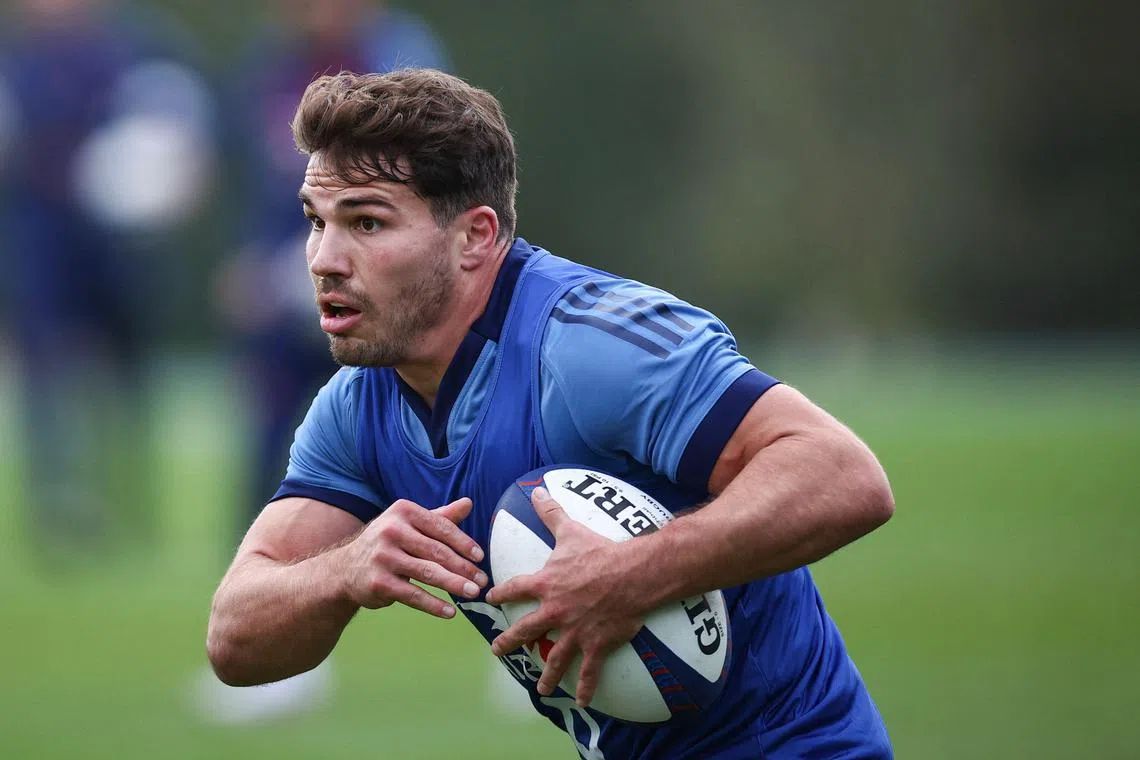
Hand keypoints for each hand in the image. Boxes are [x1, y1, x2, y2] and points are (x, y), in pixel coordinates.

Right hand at [338, 497, 486, 618]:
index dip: (464, 543)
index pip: (441, 527)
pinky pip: (413, 595)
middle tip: (483, 580)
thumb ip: (440, 516)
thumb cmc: (388, 543)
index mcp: (403, 512)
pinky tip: (450, 612)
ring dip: (455, 585)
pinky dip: (434, 605)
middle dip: (464, 567)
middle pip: (437, 551)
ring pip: (428, 573)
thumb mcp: (410, 524)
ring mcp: (384, 557)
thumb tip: (468, 503)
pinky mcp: (379, 583)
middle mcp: (391, 531)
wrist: (346, 568)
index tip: (480, 557)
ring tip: (473, 593)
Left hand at [486, 488, 646, 706]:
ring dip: (546, 675)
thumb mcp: (571, 530)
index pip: (515, 589)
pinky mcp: (596, 644)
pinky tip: (583, 702)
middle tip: (497, 650)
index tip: (488, 599)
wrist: (632, 574)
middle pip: (526, 630)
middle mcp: (554, 611)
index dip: (500, 593)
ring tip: (540, 689)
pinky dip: (586, 688)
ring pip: (555, 657)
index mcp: (546, 584)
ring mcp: (574, 631)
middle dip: (509, 641)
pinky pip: (589, 670)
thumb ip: (551, 513)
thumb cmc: (600, 551)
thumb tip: (537, 491)